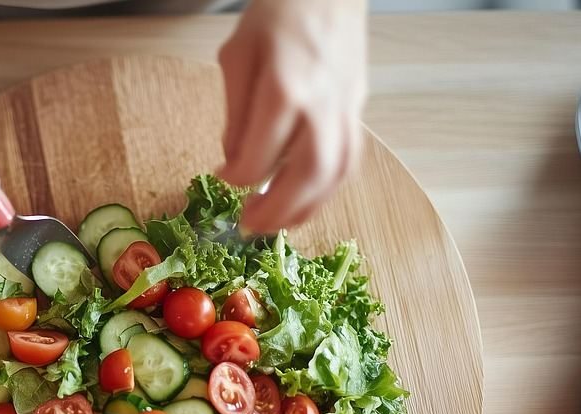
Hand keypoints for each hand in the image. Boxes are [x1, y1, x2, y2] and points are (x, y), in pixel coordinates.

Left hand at [218, 0, 367, 232]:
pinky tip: (305, 201)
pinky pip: (350, 163)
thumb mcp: (237, 56)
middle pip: (307, 176)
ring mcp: (346, 111)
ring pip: (335, 176)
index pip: (258, 158)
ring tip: (277, 224)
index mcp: (284, 90)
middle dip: (276, 211)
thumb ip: (234, 113)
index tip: (222, 177)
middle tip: (249, 225)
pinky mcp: (357, 113)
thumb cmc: (277, 16)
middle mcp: (321, 106)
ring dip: (305, 209)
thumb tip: (234, 160)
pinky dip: (327, 191)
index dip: (236, 178)